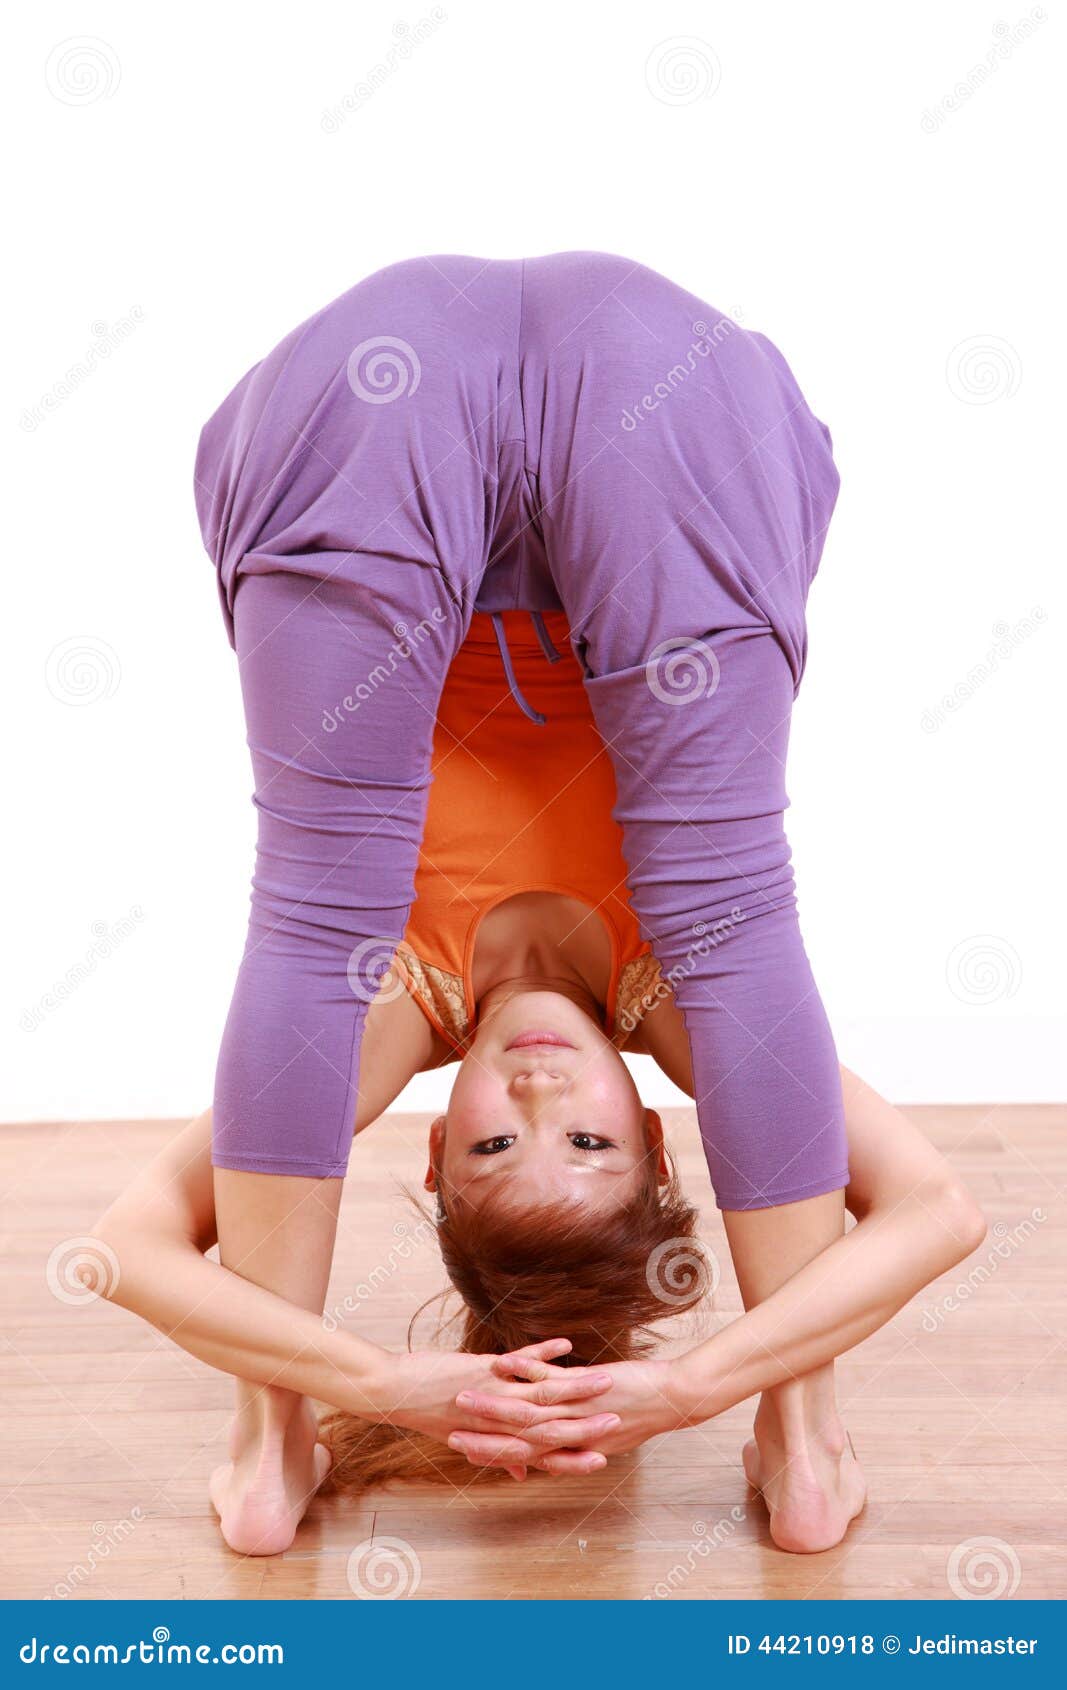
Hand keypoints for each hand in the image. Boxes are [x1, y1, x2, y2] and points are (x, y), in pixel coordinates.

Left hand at [371, 1340, 622, 1477]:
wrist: (393, 1393)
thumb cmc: (429, 1414)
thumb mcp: (467, 1437)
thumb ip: (501, 1453)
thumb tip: (521, 1470)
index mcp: (498, 1440)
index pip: (546, 1453)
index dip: (576, 1456)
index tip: (604, 1457)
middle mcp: (500, 1424)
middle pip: (553, 1428)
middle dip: (589, 1425)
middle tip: (620, 1423)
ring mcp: (494, 1398)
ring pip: (544, 1397)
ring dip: (578, 1388)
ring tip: (608, 1381)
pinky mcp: (484, 1372)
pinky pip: (522, 1362)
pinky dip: (544, 1353)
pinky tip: (567, 1345)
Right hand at [445, 1354, 696, 1474]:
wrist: (672, 1400)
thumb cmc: (636, 1413)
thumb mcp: (602, 1440)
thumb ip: (569, 1450)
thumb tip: (544, 1467)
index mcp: (571, 1449)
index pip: (521, 1456)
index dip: (489, 1454)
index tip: (459, 1449)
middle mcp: (571, 1434)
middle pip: (517, 1439)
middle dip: (480, 1435)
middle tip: (447, 1431)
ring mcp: (578, 1409)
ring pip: (527, 1410)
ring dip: (493, 1404)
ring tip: (462, 1396)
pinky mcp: (588, 1385)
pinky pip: (550, 1379)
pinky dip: (524, 1370)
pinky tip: (499, 1362)